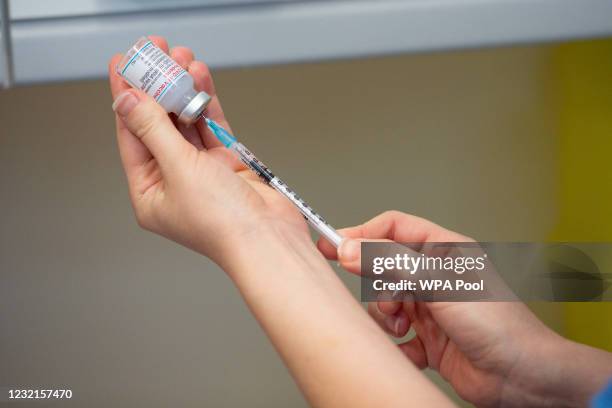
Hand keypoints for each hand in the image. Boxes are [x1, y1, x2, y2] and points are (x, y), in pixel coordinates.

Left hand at [108, 37, 308, 264]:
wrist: (269, 237)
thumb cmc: (223, 223)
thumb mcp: (178, 169)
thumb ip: (154, 130)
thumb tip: (129, 101)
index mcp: (150, 192)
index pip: (132, 136)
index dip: (127, 98)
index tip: (124, 67)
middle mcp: (174, 181)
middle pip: (159, 125)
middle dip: (158, 89)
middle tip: (156, 55)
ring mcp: (203, 172)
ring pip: (187, 122)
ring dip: (184, 91)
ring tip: (181, 60)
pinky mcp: (228, 164)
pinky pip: (212, 127)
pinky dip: (207, 104)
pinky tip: (199, 80)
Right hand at [318, 211, 611, 406]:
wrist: (520, 377)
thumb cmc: (497, 324)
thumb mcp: (439, 283)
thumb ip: (392, 264)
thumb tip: (349, 249)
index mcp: (443, 250)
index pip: (393, 229)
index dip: (362, 234)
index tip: (333, 246)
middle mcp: (434, 276)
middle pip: (384, 267)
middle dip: (379, 286)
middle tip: (386, 300)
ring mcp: (430, 307)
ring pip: (385, 302)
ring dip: (388, 317)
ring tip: (404, 327)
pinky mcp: (427, 338)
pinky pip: (395, 335)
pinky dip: (398, 344)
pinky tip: (415, 350)